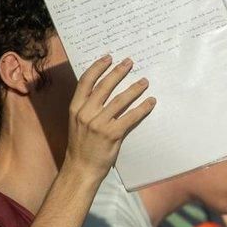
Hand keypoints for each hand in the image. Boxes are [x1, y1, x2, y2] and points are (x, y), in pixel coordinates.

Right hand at [64, 56, 155, 175]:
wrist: (81, 169)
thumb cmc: (81, 146)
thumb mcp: (77, 123)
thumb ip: (87, 108)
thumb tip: (103, 91)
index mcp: (75, 109)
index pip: (86, 82)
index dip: (97, 68)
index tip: (108, 58)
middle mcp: (86, 114)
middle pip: (104, 87)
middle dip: (118, 72)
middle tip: (129, 62)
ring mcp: (98, 124)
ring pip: (120, 100)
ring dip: (134, 89)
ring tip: (144, 81)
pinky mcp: (112, 135)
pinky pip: (130, 117)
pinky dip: (142, 108)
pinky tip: (150, 102)